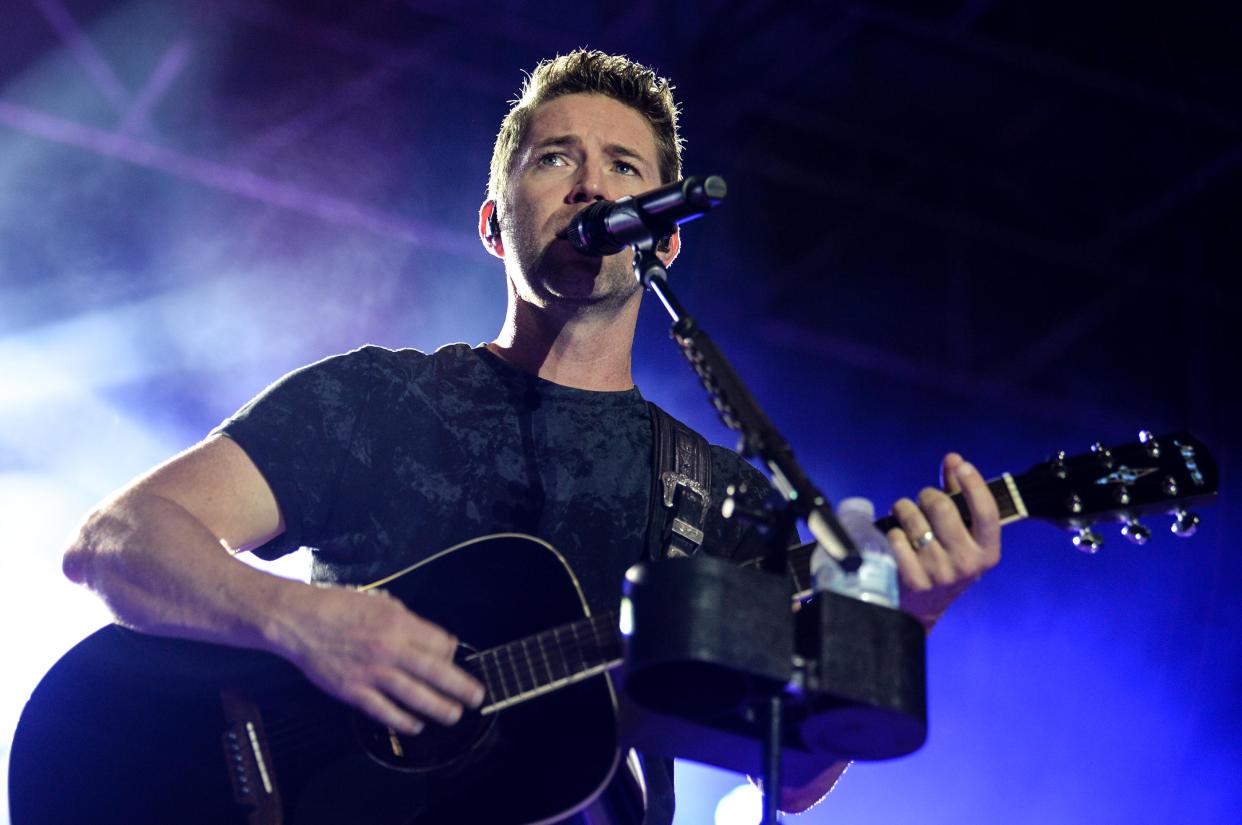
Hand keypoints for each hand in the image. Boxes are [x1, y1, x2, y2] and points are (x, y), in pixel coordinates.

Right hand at [270, 584, 485, 734]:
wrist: (299, 620)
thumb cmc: (339, 608)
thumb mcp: (381, 602)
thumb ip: (409, 622)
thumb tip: (437, 641)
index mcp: (398, 622)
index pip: (440, 642)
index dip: (452, 652)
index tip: (455, 659)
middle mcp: (390, 648)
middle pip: (436, 672)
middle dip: (461, 687)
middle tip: (477, 697)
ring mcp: (372, 672)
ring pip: (415, 696)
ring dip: (439, 708)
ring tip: (454, 715)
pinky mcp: (353, 690)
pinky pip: (384, 711)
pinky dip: (403, 721)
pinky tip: (415, 725)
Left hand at [886, 453, 1000, 630]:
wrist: (925, 606)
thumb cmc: (946, 555)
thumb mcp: (962, 531)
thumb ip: (959, 493)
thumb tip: (954, 459)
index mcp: (987, 551)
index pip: (987, 512)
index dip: (974, 485)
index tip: (962, 465)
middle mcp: (966, 564)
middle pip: (942, 507)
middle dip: (927, 495)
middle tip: (923, 499)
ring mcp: (939, 573)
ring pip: (913, 518)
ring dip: (904, 508)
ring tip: (905, 515)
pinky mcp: (912, 579)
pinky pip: (895, 537)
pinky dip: (892, 531)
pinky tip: (898, 538)